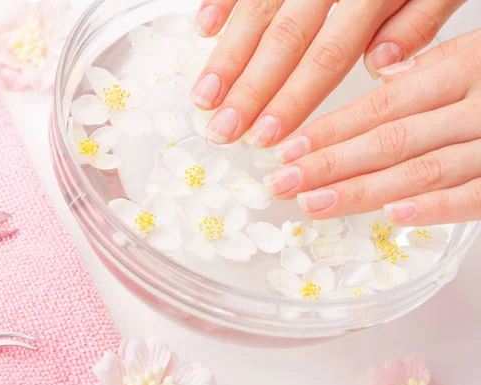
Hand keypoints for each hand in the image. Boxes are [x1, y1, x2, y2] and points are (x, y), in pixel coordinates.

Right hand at [191, 0, 464, 146]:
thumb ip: (418, 20)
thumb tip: (381, 67)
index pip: (326, 56)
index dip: (292, 99)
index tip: (266, 135)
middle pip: (283, 40)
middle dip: (249, 90)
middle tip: (223, 130)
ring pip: (257, 11)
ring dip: (226, 56)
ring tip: (205, 96)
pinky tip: (204, 28)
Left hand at [263, 30, 480, 225]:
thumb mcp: (479, 51)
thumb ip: (430, 63)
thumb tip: (380, 70)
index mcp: (462, 69)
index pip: (381, 104)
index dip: (330, 130)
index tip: (286, 149)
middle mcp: (477, 106)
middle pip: (390, 138)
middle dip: (329, 164)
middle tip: (282, 183)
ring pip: (423, 169)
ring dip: (363, 190)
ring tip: (313, 203)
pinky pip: (476, 197)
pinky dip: (435, 208)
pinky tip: (391, 215)